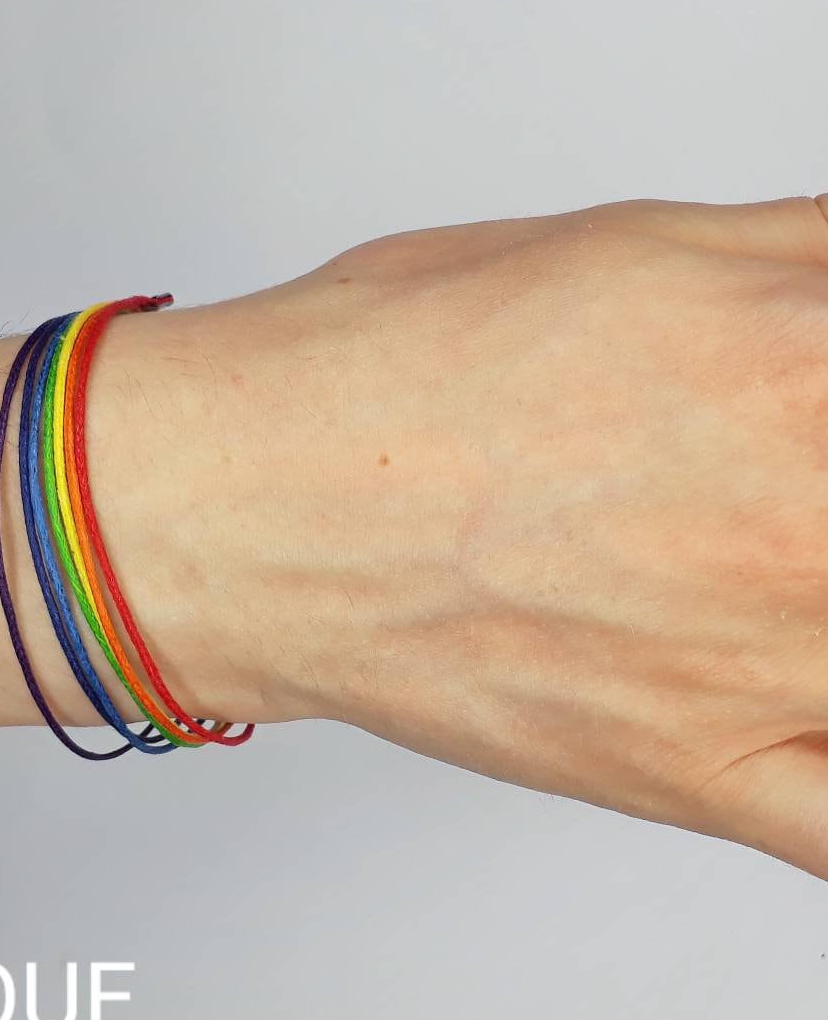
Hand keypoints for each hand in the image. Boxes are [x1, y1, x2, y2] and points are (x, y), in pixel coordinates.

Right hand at [104, 195, 827, 877]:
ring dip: (827, 591)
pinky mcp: (695, 769)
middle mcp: (800, 515)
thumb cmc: (385, 371)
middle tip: (771, 488)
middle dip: (825, 481)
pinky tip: (809, 700)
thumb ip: (808, 261)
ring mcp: (761, 661)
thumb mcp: (626, 250)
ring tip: (756, 552)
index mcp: (799, 353)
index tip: (825, 408)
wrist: (250, 503)